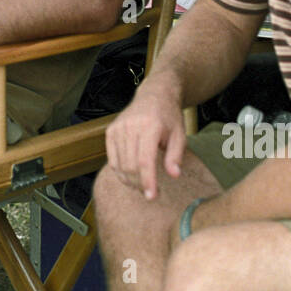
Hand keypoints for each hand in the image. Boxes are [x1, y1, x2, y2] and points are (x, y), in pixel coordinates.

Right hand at [105, 75, 186, 199]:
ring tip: (142, 185)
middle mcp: (130, 126)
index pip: (144, 160)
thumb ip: (176, 156)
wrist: (154, 95)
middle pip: (130, 165)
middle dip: (139, 183)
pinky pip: (112, 158)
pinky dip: (119, 171)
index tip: (152, 196)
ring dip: (129, 180)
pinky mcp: (110, 131)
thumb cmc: (169, 116)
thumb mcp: (180, 134)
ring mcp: (118, 128)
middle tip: (150, 192)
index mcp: (150, 126)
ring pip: (119, 164)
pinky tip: (130, 177)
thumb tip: (174, 175)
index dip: (147, 181)